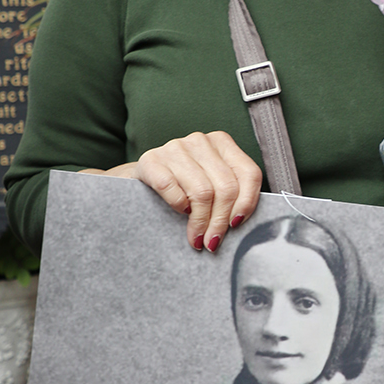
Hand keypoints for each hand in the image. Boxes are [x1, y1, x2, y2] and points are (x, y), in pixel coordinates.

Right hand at [88, 131, 261, 251]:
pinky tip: (179, 213)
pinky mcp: (151, 160)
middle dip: (221, 221)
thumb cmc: (181, 189)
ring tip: (197, 237)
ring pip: (202, 192)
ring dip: (201, 222)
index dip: (247, 204)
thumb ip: (231, 195)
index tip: (236, 226)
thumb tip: (243, 223)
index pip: (248, 173)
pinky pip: (172, 189)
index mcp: (222, 143)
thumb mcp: (210, 186)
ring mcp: (174, 147)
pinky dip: (178, 207)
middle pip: (226, 187)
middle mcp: (200, 141)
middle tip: (213, 242)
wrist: (135, 184)